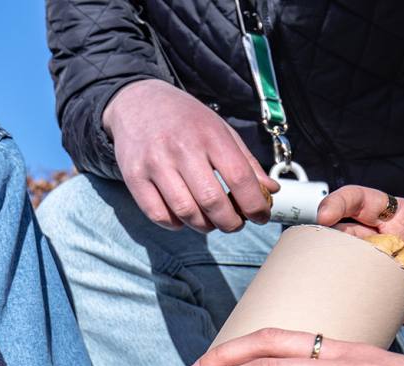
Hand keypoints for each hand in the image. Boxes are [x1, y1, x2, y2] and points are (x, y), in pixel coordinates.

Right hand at [102, 78, 279, 232]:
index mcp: (210, 135)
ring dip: (204, 226)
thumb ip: (245, 161)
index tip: (261, 216)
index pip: (239, 178)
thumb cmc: (185, 119)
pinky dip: (175, 223)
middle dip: (230, 222)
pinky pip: (158, 214)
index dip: (254, 204)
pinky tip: (183, 216)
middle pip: (213, 202)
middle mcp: (182, 149)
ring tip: (210, 222)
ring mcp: (155, 164)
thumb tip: (270, 191)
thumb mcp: (220, 130)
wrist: (137, 103)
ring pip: (185, 212)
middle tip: (235, 224)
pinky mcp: (134, 177)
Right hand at [317, 186, 403, 343]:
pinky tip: (341, 311)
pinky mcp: (392, 304)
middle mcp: (394, 246)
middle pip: (347, 235)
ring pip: (348, 269)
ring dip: (333, 276)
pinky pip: (362, 302)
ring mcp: (391, 276)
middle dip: (328, 243)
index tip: (326, 216)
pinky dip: (348, 305)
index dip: (342, 203)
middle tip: (326, 261)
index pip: (367, 203)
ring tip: (326, 288)